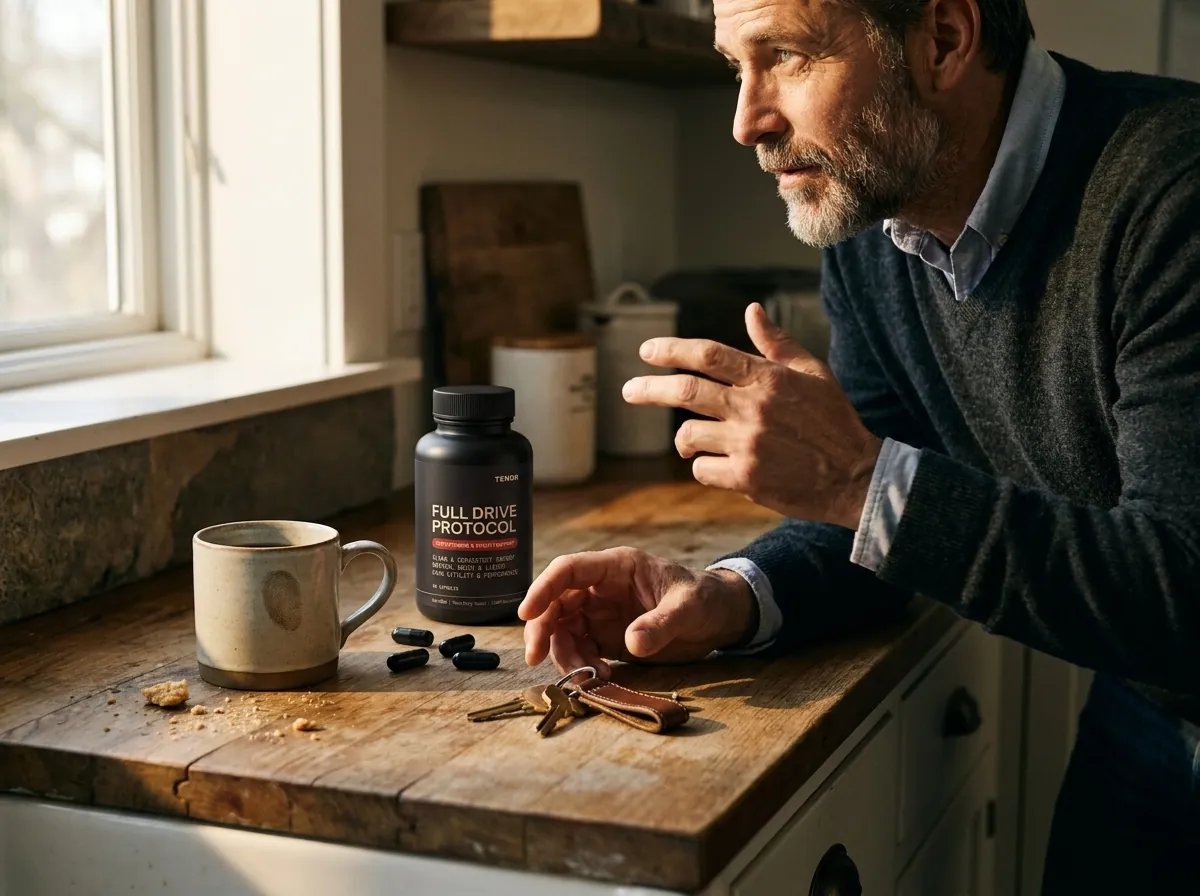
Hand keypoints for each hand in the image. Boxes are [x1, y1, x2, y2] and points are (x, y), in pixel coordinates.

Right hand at [517, 547, 756, 675]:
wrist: (719, 618)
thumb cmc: (705, 600)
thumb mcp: (688, 608)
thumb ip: (661, 623)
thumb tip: (633, 643)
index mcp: (617, 567)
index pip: (569, 570)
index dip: (543, 588)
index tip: (526, 613)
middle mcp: (602, 588)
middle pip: (556, 602)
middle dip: (542, 628)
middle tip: (535, 658)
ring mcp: (601, 613)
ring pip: (563, 630)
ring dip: (563, 654)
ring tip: (586, 677)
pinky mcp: (606, 637)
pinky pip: (580, 650)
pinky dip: (581, 666)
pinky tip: (598, 678)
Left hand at [622, 302, 881, 529]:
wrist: (857, 476)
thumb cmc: (834, 421)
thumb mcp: (813, 372)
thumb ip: (776, 343)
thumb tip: (752, 310)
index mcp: (768, 378)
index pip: (709, 355)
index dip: (672, 350)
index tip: (646, 351)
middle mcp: (754, 407)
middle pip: (686, 391)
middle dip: (649, 388)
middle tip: (628, 390)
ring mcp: (748, 444)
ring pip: (689, 435)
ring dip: (683, 439)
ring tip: (689, 442)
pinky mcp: (746, 478)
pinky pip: (702, 470)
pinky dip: (703, 467)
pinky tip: (718, 467)